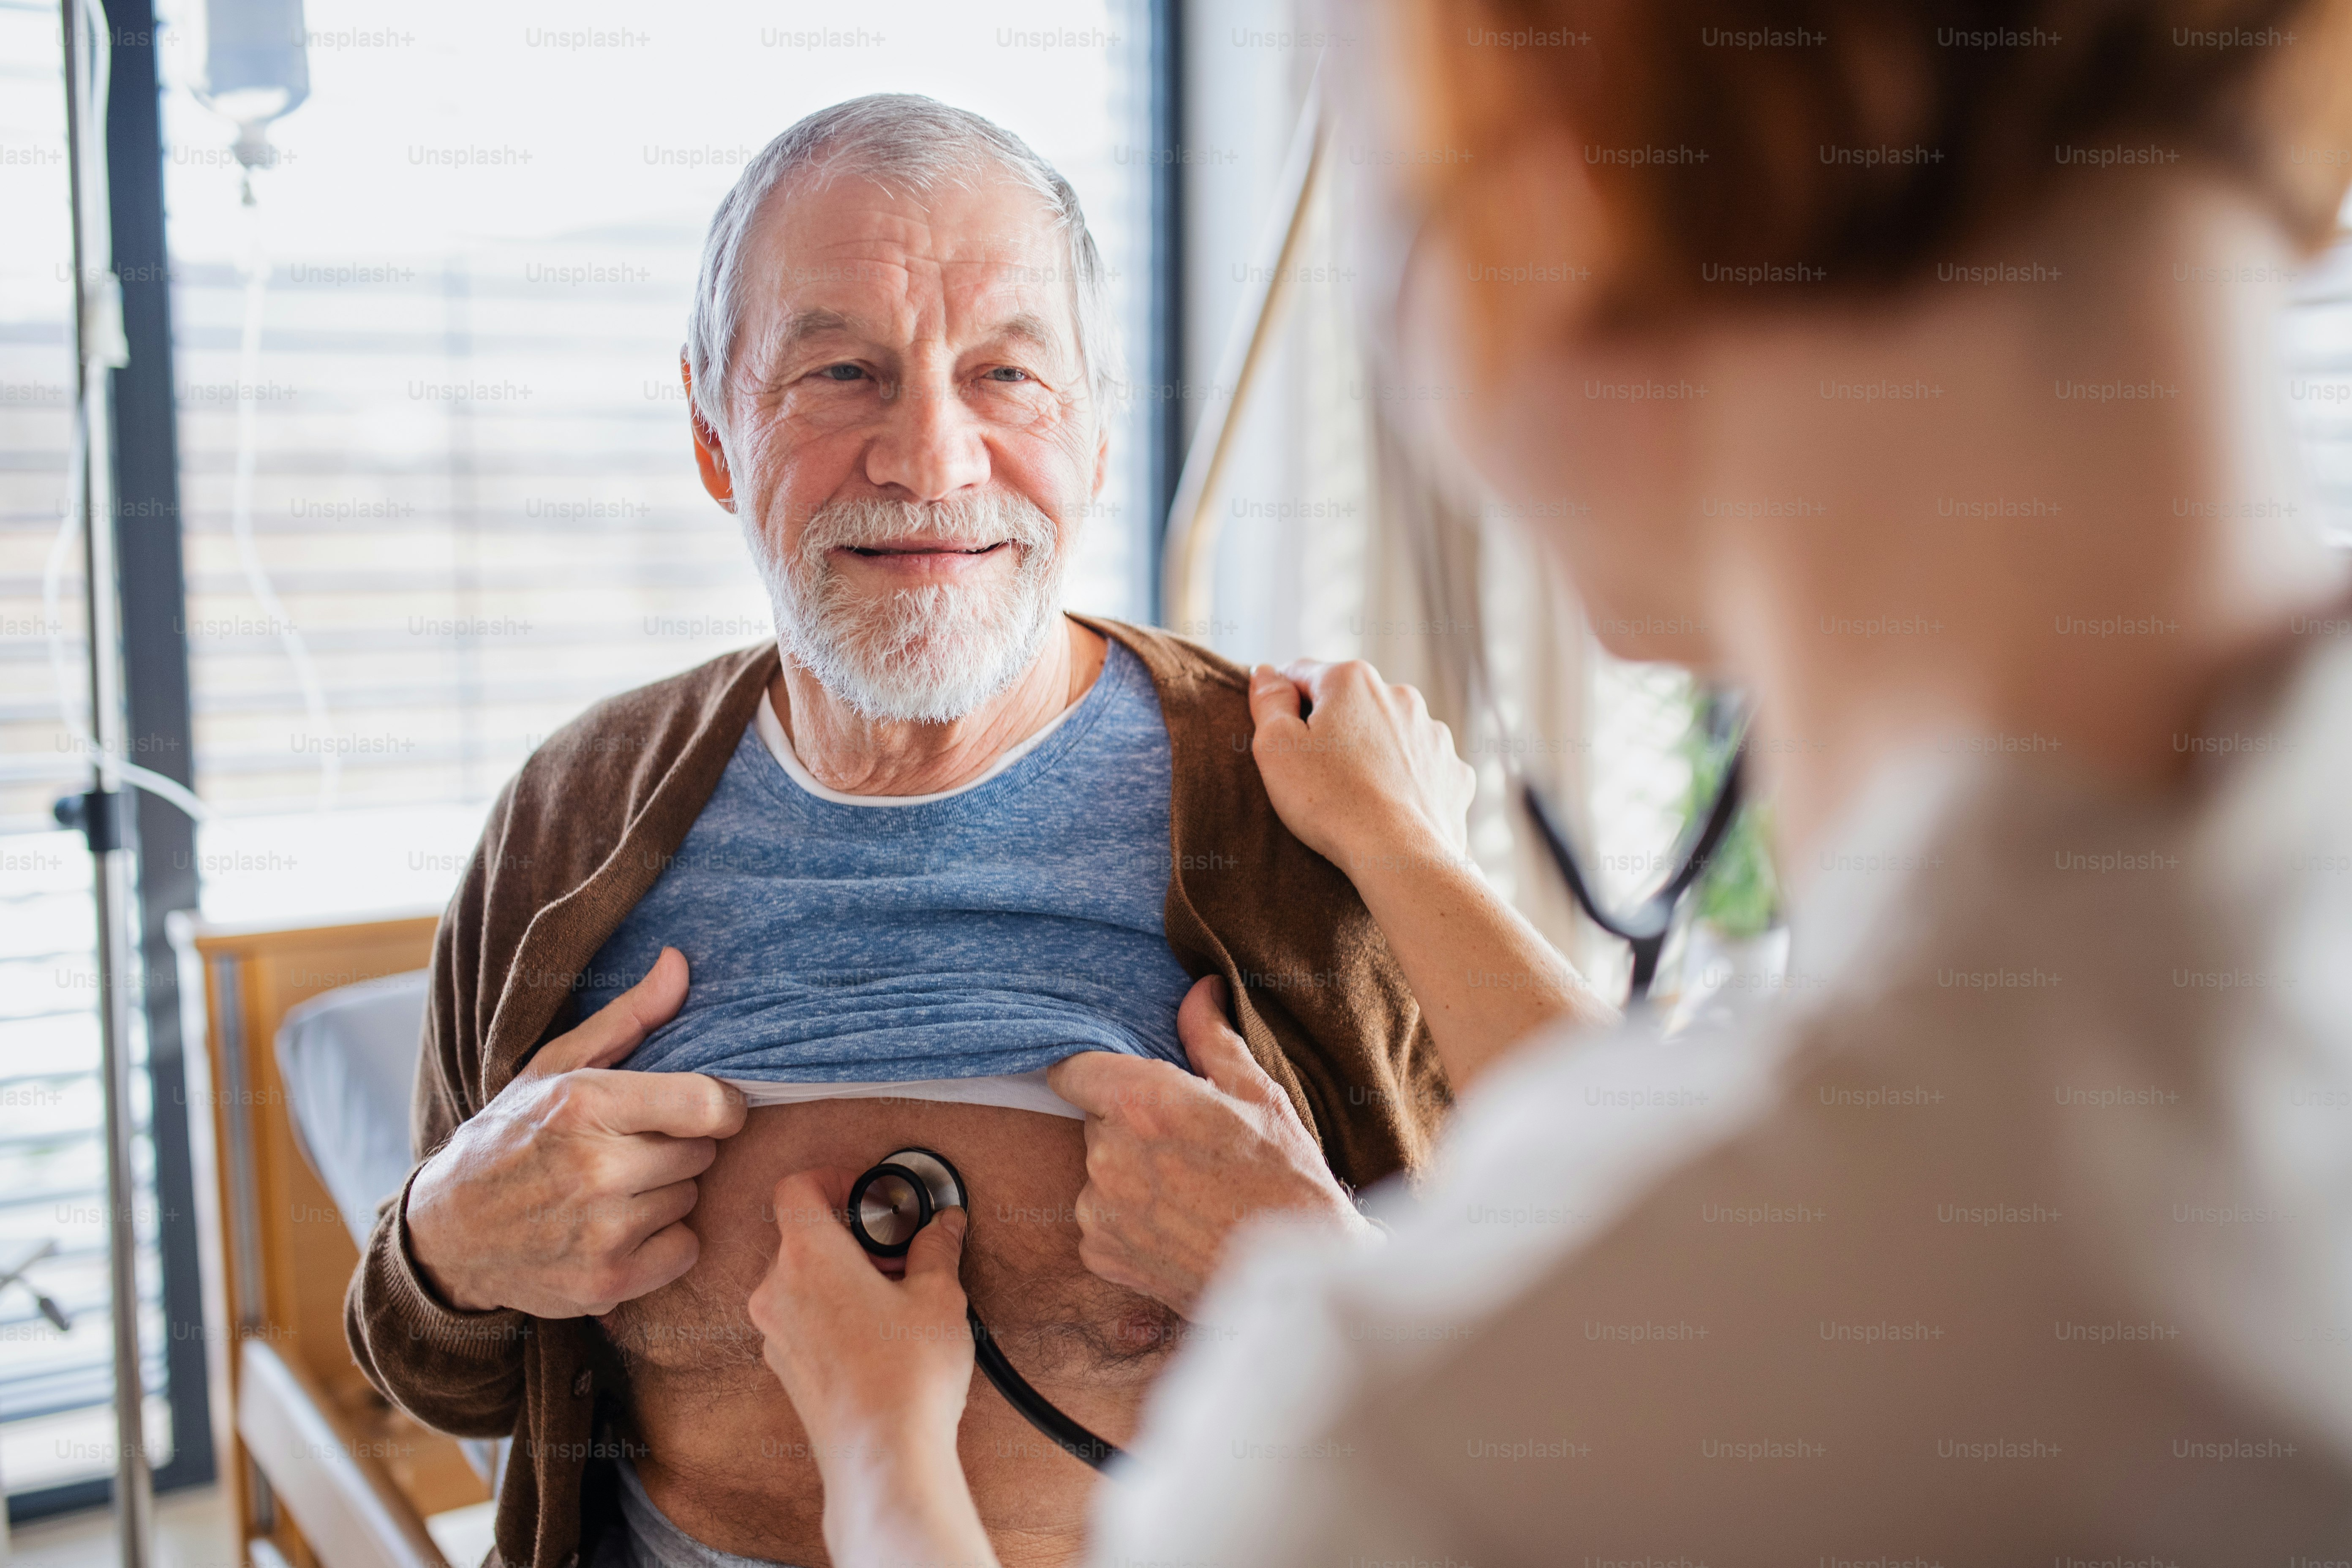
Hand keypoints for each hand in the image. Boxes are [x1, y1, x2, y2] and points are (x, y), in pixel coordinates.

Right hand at [404, 948, 745, 1316]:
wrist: (447, 1233)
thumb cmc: (511, 1137)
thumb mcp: (557, 1066)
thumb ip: (629, 1016)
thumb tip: (680, 962)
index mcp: (585, 1105)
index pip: (707, 1104)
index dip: (721, 1105)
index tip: (703, 1109)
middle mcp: (595, 1170)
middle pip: (701, 1153)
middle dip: (676, 1148)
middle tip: (629, 1150)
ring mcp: (600, 1232)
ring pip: (690, 1199)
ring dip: (666, 1193)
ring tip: (615, 1188)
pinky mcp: (606, 1283)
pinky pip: (684, 1251)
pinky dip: (663, 1243)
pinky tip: (619, 1229)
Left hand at [749, 1168, 994, 1567]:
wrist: (882, 1457)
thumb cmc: (906, 1375)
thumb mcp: (939, 1296)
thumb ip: (937, 1249)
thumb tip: (944, 1226)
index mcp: (807, 1256)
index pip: (796, 1187)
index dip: (832, 1177)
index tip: (868, 1193)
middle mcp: (777, 1291)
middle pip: (799, 1235)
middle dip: (848, 1234)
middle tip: (895, 1250)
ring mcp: (776, 1335)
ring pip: (800, 1280)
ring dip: (841, 1274)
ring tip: (894, 1295)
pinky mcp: (785, 1370)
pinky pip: (802, 1320)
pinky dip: (832, 1311)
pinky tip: (878, 1333)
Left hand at [1047, 976, 1370, 1316]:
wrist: (1295, 1281)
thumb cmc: (1287, 1182)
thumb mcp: (1259, 1096)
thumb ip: (1211, 1038)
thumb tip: (1198, 989)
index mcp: (1143, 1104)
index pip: (1074, 1069)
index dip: (1095, 1072)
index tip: (1116, 1081)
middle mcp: (1109, 1155)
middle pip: (1095, 1121)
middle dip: (1130, 1127)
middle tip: (1186, 1147)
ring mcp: (1099, 1209)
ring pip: (1099, 1171)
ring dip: (1129, 1175)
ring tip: (1189, 1193)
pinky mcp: (1100, 1253)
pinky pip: (1100, 1219)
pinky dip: (1127, 1220)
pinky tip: (1177, 1226)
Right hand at [1248, 659, 1476, 875]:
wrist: (1398, 855)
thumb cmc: (1328, 800)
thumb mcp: (1275, 747)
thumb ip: (1268, 700)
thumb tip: (1267, 673)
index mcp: (1352, 680)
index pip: (1302, 674)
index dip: (1283, 703)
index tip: (1278, 738)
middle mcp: (1400, 695)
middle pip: (1350, 703)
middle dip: (1332, 728)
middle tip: (1313, 773)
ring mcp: (1433, 734)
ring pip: (1389, 733)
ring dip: (1371, 751)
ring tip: (1353, 793)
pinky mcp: (1453, 771)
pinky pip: (1422, 768)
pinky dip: (1406, 780)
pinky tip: (1390, 807)